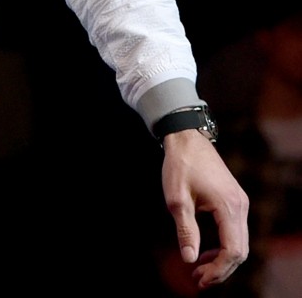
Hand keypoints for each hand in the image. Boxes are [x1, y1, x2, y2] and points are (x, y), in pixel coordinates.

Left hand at [161, 130, 248, 288]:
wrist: (186, 137)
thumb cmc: (180, 165)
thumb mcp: (177, 199)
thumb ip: (186, 230)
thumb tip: (188, 259)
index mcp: (228, 207)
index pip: (233, 250)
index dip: (218, 270)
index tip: (199, 278)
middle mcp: (240, 206)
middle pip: (240, 250)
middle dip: (220, 269)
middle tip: (198, 280)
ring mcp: (240, 202)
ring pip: (239, 242)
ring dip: (222, 259)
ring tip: (199, 269)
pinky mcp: (235, 200)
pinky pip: (235, 231)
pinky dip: (223, 245)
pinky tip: (205, 251)